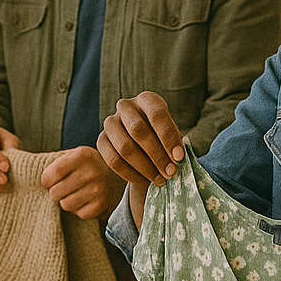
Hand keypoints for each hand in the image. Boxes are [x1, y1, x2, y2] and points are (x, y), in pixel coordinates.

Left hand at [41, 146, 126, 218]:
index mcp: (81, 156)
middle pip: (55, 193)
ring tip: (76, 194)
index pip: (50, 175)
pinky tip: (87, 200)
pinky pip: (79, 214)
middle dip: (56, 192)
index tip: (49, 181)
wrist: (123, 173)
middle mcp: (91, 172)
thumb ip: (56, 159)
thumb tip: (32, 169)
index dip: (46, 180)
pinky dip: (80, 209)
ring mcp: (98, 190)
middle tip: (64, 188)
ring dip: (67, 201)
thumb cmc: (90, 164)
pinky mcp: (102, 205)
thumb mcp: (76, 154)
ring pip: (65, 205)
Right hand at [98, 92, 183, 226]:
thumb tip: (176, 158)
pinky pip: (113, 160)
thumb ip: (173, 142)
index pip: (157, 114)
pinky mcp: (101, 140)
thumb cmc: (160, 135)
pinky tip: (143, 180)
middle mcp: (125, 107)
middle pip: (138, 131)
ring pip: (125, 147)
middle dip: (157, 155)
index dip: (168, 137)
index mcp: (146, 99)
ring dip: (145, 167)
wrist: (139, 141)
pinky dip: (130, 174)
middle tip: (170, 172)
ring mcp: (110, 123)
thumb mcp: (169, 132)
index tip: (179, 157)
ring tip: (160, 179)